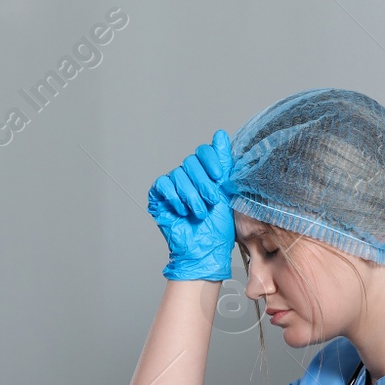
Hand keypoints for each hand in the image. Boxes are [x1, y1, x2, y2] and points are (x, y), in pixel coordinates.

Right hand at [147, 129, 234, 281]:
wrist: (204, 250)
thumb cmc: (217, 227)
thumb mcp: (226, 190)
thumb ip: (223, 162)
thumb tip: (220, 134)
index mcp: (205, 173)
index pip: (204, 152)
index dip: (211, 161)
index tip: (219, 176)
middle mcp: (189, 177)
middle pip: (191, 162)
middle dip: (203, 184)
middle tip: (210, 202)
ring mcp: (172, 187)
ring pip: (178, 174)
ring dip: (191, 195)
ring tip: (197, 213)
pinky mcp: (159, 197)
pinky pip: (163, 184)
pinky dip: (174, 197)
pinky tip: (181, 210)